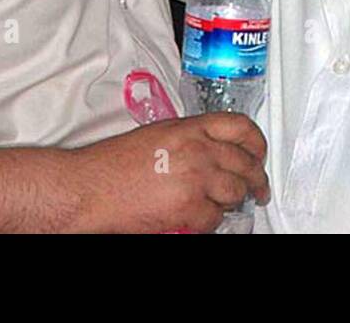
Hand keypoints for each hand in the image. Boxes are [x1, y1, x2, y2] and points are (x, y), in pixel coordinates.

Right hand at [75, 113, 269, 232]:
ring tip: (228, 206)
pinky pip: (215, 219)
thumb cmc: (113, 164)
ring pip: (236, 193)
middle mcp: (199, 150)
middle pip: (246, 163)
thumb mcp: (157, 135)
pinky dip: (210, 222)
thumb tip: (213, 151)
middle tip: (257, 189)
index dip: (257, 142)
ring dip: (234, 202)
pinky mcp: (190, 209)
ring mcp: (197, 179)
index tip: (259, 154)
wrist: (90, 188)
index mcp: (190, 128)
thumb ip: (190, 138)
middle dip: (256, 179)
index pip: (241, 127)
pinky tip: (199, 218)